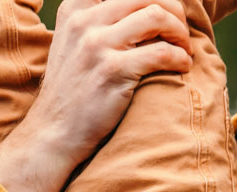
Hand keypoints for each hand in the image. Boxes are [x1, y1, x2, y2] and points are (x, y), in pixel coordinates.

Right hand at [0, 0, 191, 191]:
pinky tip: (182, 66)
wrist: (53, 134)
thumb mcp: (72, 43)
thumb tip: (140, 9)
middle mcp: (84, 22)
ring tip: (183, 48)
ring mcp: (96, 46)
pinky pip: (161, 52)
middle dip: (174, 10)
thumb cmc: (72, 91)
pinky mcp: (112, 72)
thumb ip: (96, 20)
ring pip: (156, 16)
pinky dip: (180, 58)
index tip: (165, 10)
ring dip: (179, 31)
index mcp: (75, 8)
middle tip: (181, 31)